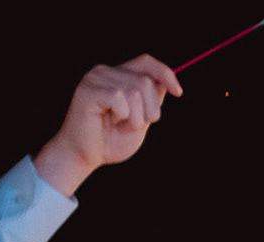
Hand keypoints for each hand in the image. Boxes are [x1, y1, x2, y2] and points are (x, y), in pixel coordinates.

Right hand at [33, 56, 181, 196]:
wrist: (85, 156)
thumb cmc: (111, 140)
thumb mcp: (141, 120)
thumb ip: (151, 101)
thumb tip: (165, 82)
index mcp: (118, 76)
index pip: (146, 62)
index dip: (166, 74)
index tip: (178, 92)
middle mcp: (105, 72)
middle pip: (146, 81)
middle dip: (150, 110)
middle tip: (134, 125)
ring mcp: (94, 79)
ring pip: (135, 91)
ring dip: (135, 118)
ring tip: (120, 125)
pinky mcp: (87, 90)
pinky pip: (119, 98)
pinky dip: (123, 116)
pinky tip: (111, 122)